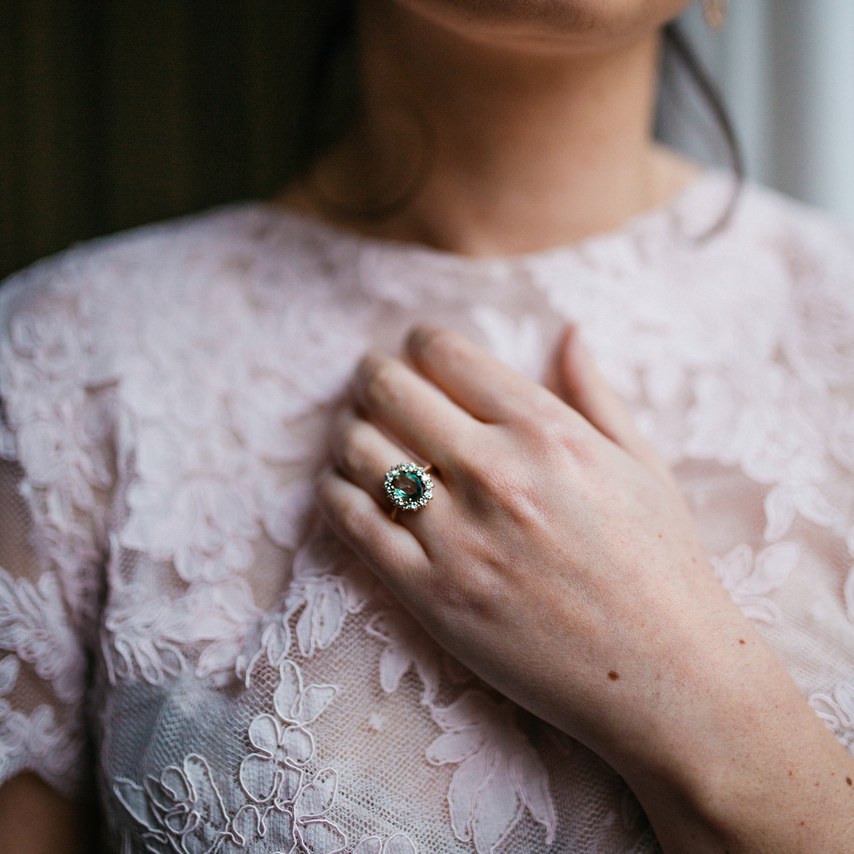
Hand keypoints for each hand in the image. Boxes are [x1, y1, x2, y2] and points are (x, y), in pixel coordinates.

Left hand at [317, 323, 739, 756]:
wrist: (664, 679)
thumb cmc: (662, 568)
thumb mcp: (642, 466)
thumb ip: (594, 393)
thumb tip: (569, 331)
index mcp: (547, 432)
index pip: (447, 353)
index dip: (420, 339)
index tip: (415, 346)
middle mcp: (494, 473)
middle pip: (390, 390)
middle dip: (372, 372)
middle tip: (370, 376)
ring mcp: (457, 536)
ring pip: (358, 451)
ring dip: (346, 427)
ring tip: (353, 428)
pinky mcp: (430, 595)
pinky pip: (352, 523)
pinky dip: (333, 491)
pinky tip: (340, 484)